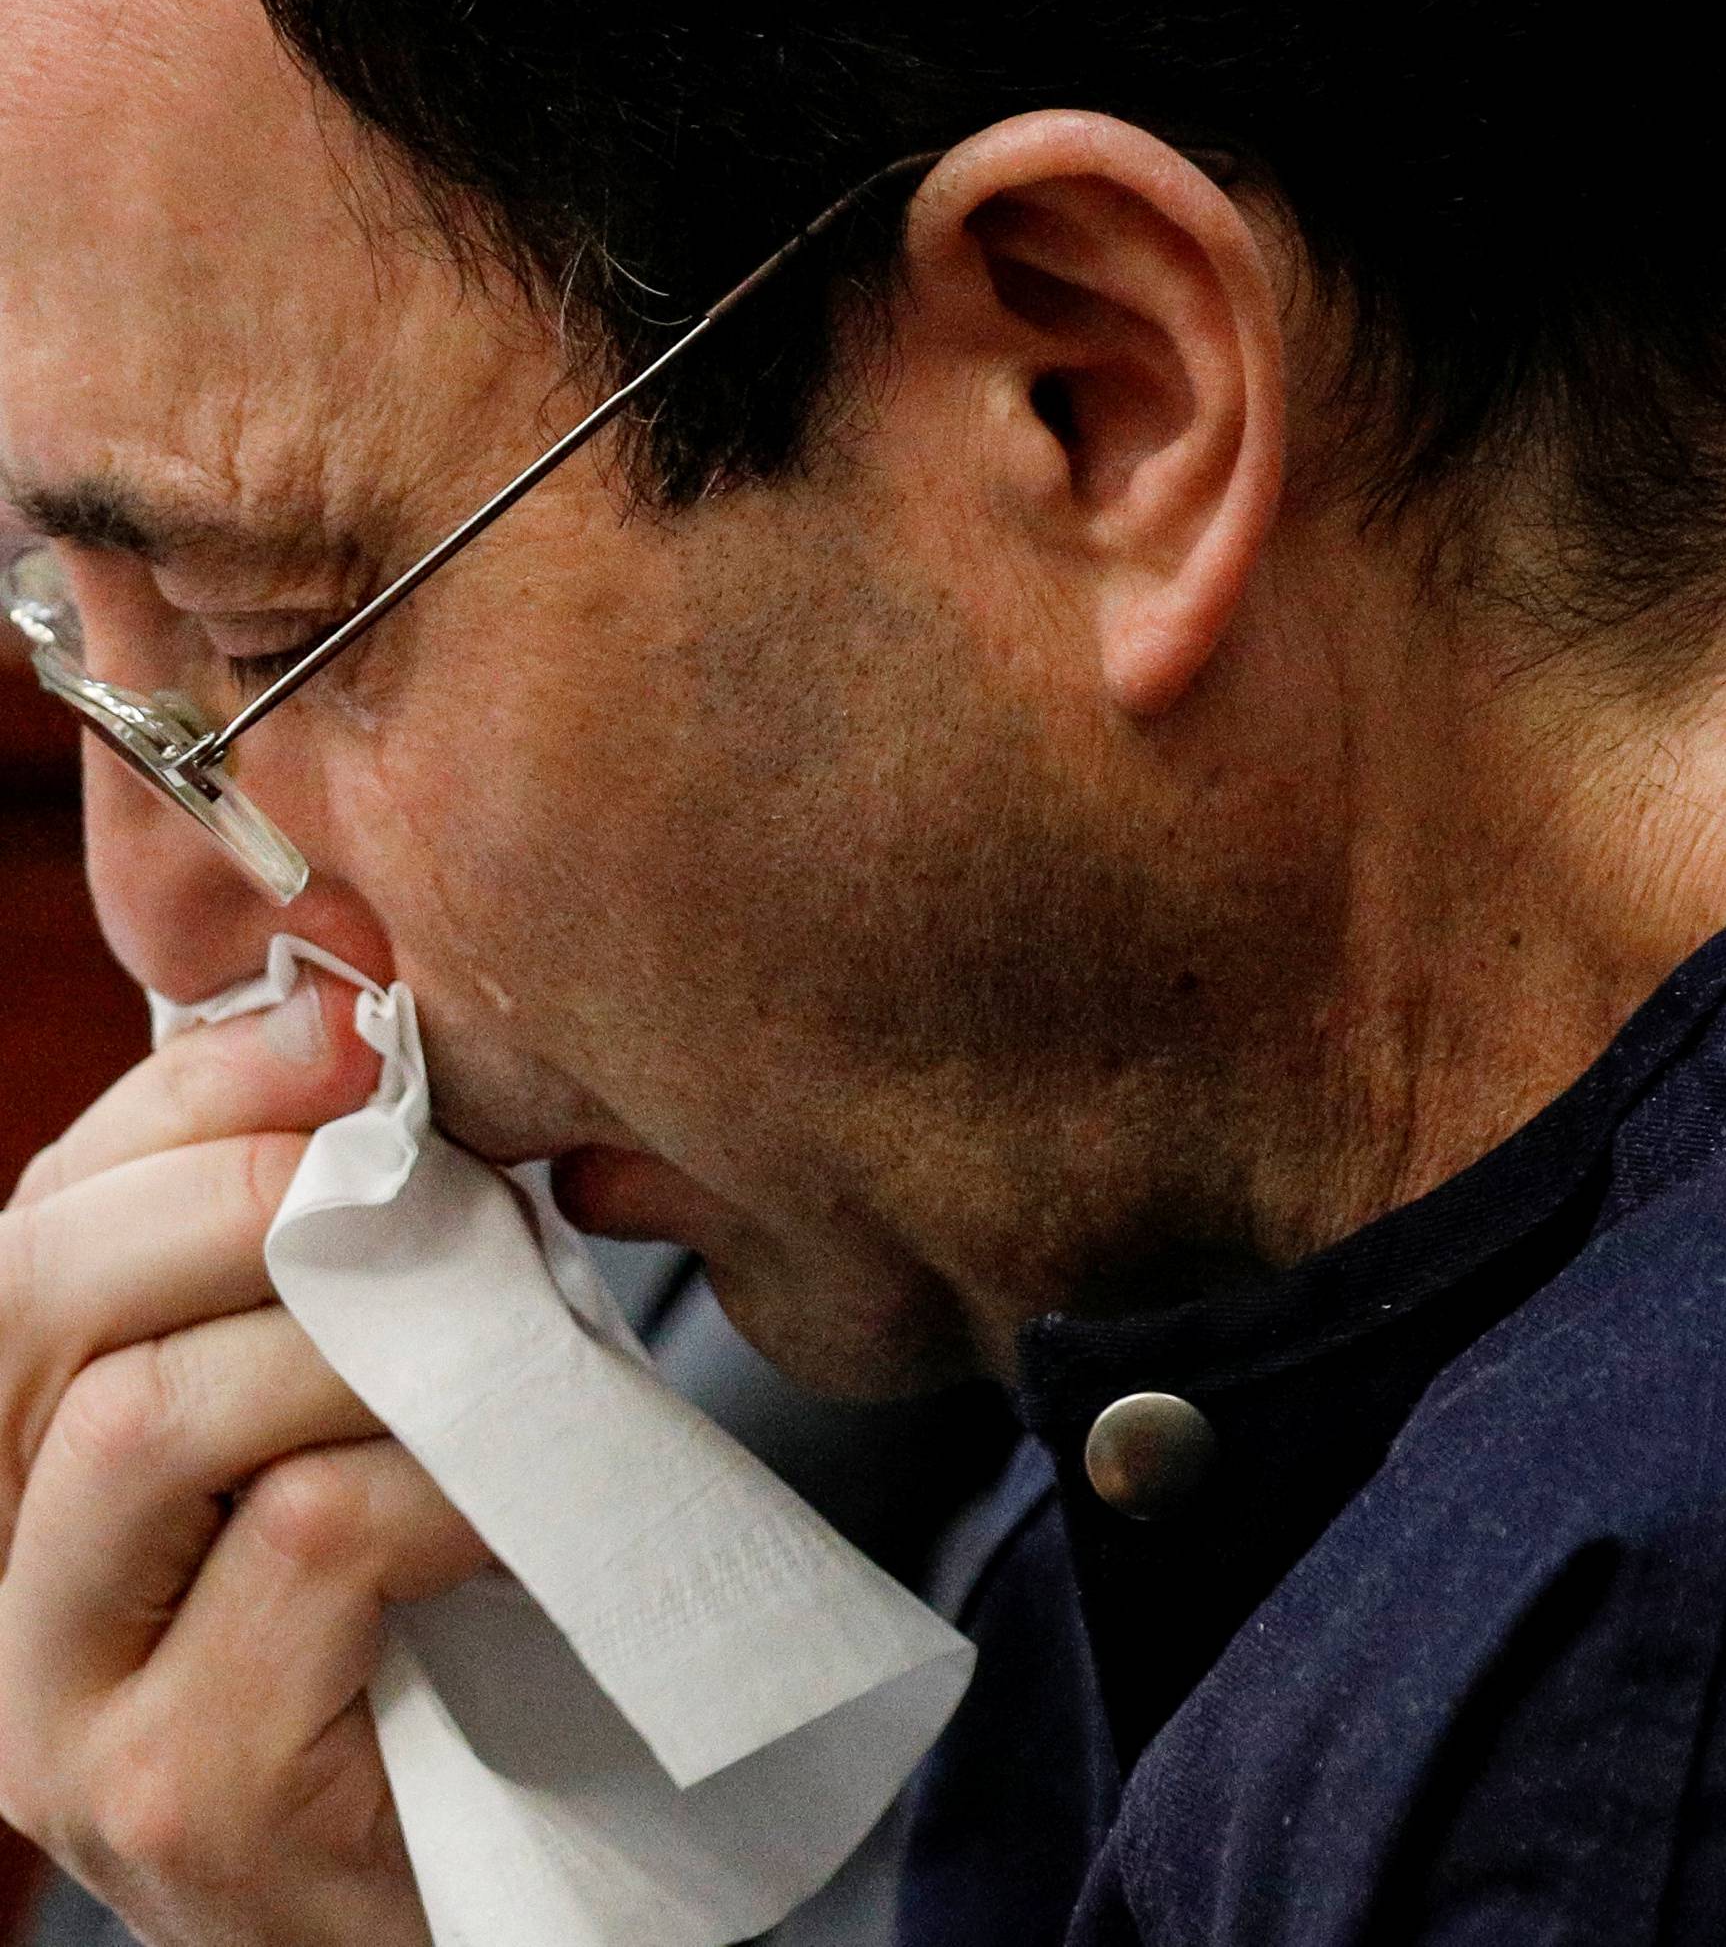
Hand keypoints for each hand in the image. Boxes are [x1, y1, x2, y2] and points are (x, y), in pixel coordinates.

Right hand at [0, 974, 487, 1945]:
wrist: (494, 1887)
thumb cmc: (430, 1631)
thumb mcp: (352, 1414)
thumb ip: (321, 1273)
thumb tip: (363, 1045)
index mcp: (21, 1461)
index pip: (38, 1219)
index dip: (184, 1097)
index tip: (348, 1031)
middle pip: (31, 1297)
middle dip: (239, 1193)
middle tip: (417, 1176)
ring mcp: (54, 1709)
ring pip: (147, 1419)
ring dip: (353, 1338)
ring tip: (488, 1340)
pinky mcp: (174, 1799)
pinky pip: (299, 1540)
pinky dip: (432, 1476)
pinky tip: (509, 1500)